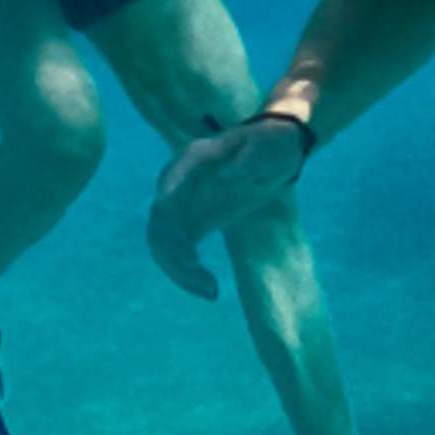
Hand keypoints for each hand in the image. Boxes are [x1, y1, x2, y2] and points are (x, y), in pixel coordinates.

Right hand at [148, 109, 306, 295]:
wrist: (274, 148)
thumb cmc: (273, 142)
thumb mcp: (271, 144)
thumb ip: (253, 156)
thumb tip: (232, 176)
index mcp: (192, 161)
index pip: (167, 195)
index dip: (170, 227)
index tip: (189, 256)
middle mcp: (178, 182)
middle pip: (160, 226)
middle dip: (176, 259)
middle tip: (207, 285)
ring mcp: (182, 202)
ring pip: (163, 243)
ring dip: (179, 271)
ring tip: (210, 292)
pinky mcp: (191, 221)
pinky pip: (176, 251)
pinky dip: (186, 271)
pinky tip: (209, 287)